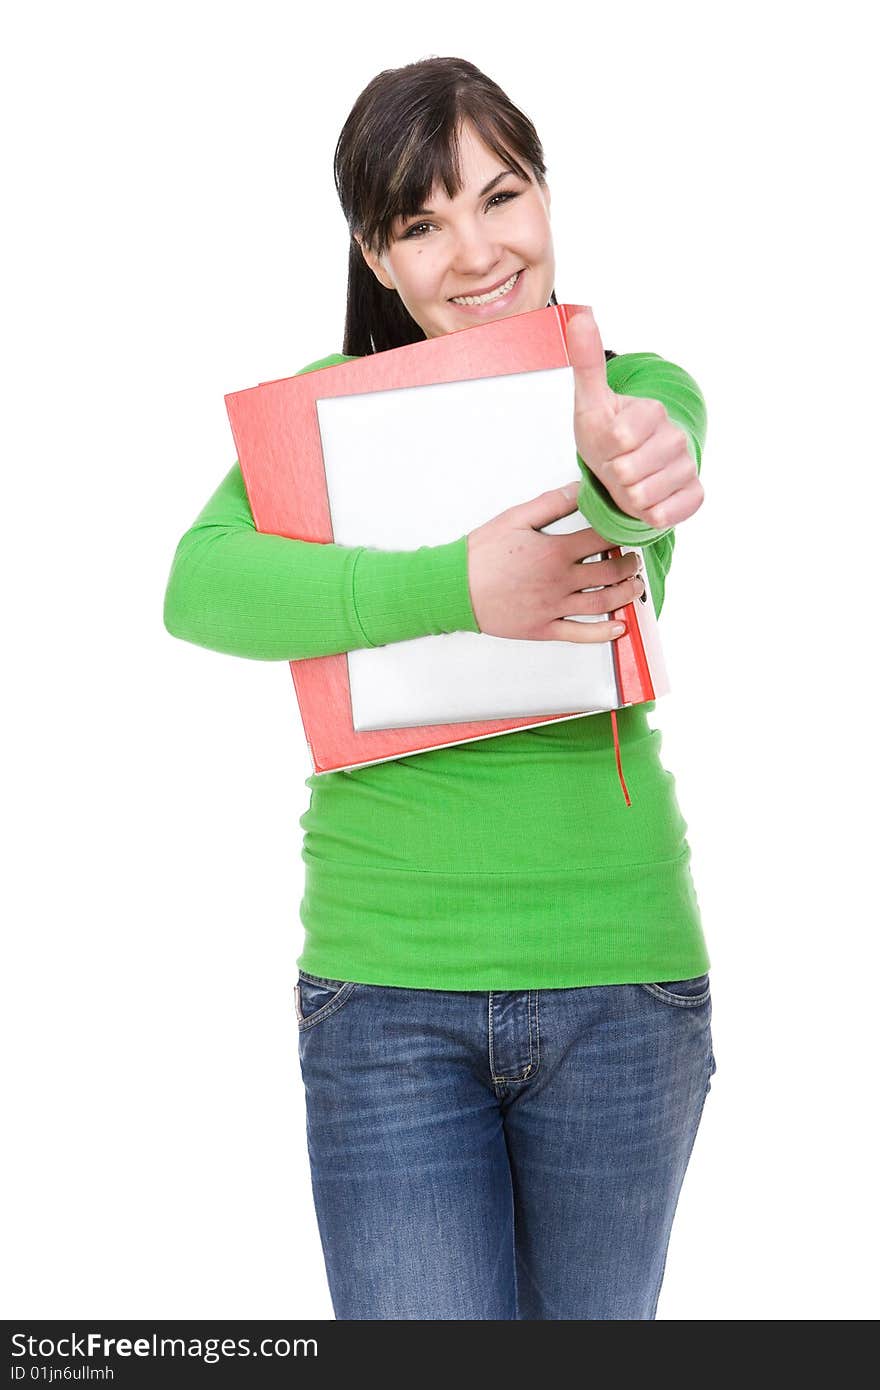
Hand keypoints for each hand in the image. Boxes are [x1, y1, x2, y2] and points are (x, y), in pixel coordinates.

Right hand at [466, 484, 644, 642]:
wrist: (454, 588)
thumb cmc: (480, 554)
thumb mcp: (515, 519)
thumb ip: (551, 504)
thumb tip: (579, 489)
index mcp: (555, 551)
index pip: (602, 539)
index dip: (623, 533)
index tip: (631, 531)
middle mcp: (560, 581)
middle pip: (610, 573)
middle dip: (629, 565)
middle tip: (635, 560)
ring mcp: (553, 608)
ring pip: (602, 603)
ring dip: (625, 595)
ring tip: (635, 587)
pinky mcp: (543, 629)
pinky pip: (580, 634)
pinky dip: (604, 633)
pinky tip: (620, 627)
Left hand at [568, 306, 703, 530]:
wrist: (623, 469)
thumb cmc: (605, 436)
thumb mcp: (590, 402)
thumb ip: (587, 362)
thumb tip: (581, 316)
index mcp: (652, 411)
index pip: (619, 438)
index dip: (604, 450)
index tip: (608, 444)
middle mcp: (675, 436)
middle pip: (629, 471)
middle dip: (613, 475)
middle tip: (616, 465)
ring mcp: (688, 465)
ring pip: (644, 496)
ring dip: (627, 496)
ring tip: (629, 482)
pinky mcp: (694, 493)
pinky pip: (668, 513)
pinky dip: (651, 513)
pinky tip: (649, 499)